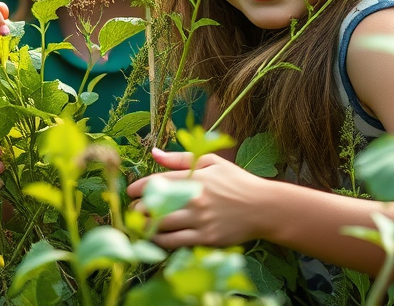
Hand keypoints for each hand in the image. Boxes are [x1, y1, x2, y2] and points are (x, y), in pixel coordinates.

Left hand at [126, 148, 264, 248]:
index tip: (130, 192)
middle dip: (139, 208)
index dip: (138, 188)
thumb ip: (180, 158)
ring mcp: (201, 220)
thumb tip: (154, 152)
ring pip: (162, 225)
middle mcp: (195, 199)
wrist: (264, 207)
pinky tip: (157, 237)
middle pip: (154, 205)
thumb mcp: (211, 162)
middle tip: (134, 210)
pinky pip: (175, 242)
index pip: (156, 182)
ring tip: (141, 224)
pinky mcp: (207, 238)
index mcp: (194, 178)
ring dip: (147, 225)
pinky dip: (161, 241)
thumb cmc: (236, 181)